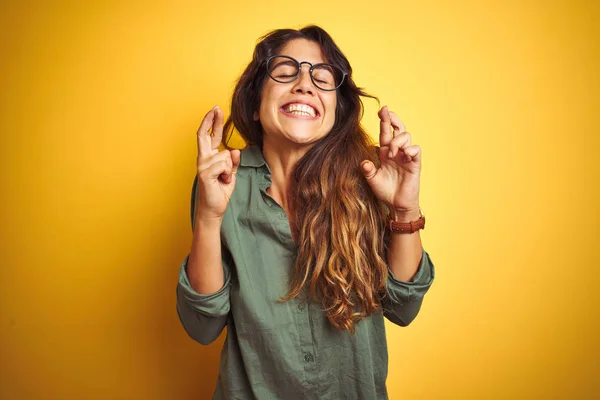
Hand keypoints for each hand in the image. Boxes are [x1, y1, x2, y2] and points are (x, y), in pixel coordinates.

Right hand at [196, 105, 240, 219]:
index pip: (210, 136)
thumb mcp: (231, 173)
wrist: (214, 208)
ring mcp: (202, 166)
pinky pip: (224, 165)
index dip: (213, 122)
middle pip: (205, 135)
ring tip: (224, 179)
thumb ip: (233, 162)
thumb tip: (234, 150)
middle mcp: (203, 159)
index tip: (216, 109)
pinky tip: (222, 181)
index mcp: (209, 157)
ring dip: (230, 169)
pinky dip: (228, 174)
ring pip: (225, 156)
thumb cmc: (221, 191)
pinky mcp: (205, 174)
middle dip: (211, 120)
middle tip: (216, 108)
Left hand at [360, 106, 420, 215]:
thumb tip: (365, 162)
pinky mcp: (415, 164)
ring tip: (391, 154)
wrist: (397, 205)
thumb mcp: (373, 180)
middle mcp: (397, 152)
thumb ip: (368, 170)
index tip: (381, 110)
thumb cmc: (385, 192)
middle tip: (387, 112)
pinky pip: (416, 150)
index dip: (384, 122)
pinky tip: (404, 155)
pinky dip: (410, 149)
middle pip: (398, 129)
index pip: (385, 134)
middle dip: (393, 120)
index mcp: (385, 153)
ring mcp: (406, 157)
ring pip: (406, 137)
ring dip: (397, 141)